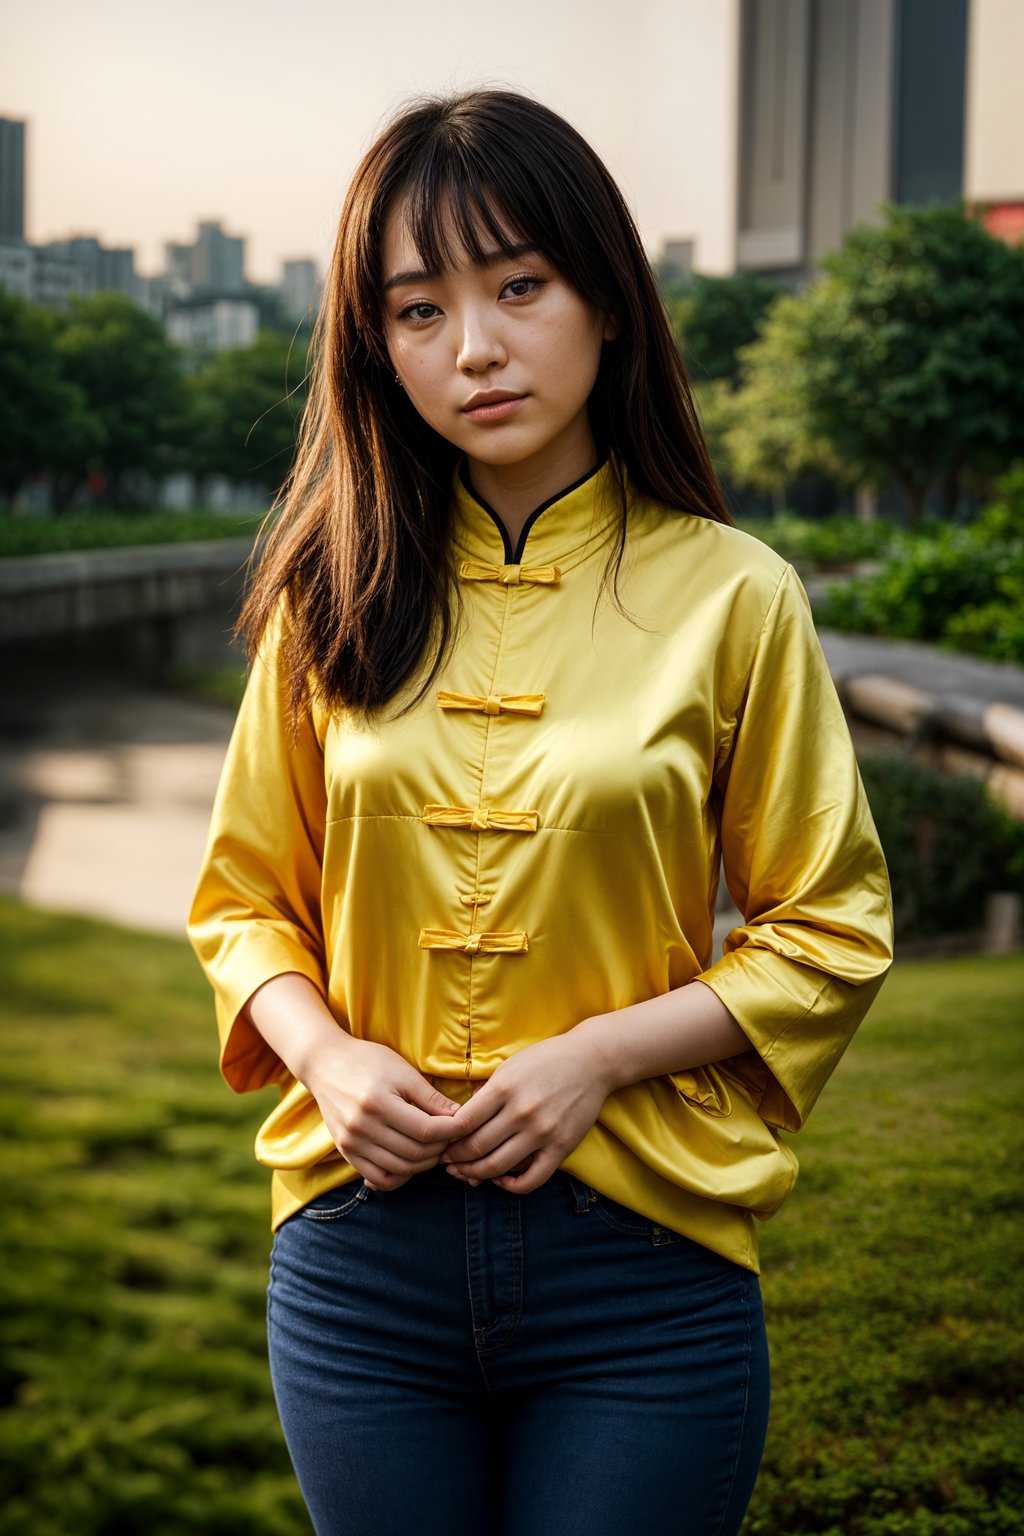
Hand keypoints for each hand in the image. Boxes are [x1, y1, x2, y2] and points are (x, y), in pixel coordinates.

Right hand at [305, 1035, 461, 1191]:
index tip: (464, 1125)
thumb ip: (430, 1097)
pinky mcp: (346, 1152)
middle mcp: (362, 1127)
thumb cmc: (368, 1061)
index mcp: (378, 1103)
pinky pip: (379, 1178)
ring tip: (434, 1147)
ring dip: (424, 1164)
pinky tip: (410, 1162)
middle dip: (441, 1148)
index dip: (451, 1132)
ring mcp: (352, 1143)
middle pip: (415, 1153)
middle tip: (452, 1137)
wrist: (325, 1064)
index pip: (426, 1130)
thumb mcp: (402, 1071)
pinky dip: (400, 1176)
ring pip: (400, 1169)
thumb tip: (459, 1117)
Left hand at [425, 1033, 615, 1193]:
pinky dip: (511, 1186)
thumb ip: (486, 1093)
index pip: (463, 1123)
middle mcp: (522, 1112)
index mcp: (504, 1088)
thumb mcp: (509, 1067)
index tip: (438, 1143)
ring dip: (475, 1175)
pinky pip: (532, 1180)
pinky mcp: (562, 1147)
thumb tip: (460, 1121)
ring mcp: (543, 1132)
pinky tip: (501, 1181)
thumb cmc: (546, 1060)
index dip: (445, 1138)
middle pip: (476, 1147)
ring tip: (466, 1173)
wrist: (592, 1061)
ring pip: (498, 1167)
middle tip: (446, 1163)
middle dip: (454, 1159)